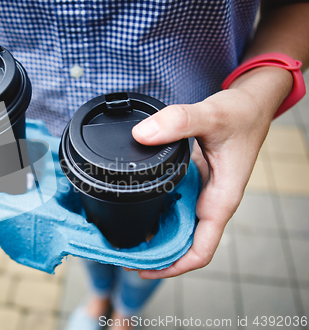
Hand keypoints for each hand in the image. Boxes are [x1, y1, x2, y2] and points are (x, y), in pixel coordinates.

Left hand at [131, 66, 291, 278]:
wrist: (251, 104)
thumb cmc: (241, 115)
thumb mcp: (211, 115)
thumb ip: (178, 122)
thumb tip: (141, 135)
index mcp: (220, 200)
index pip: (201, 250)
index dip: (174, 266)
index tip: (144, 268)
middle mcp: (211, 202)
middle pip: (183, 245)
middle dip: (156, 255)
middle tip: (121, 253)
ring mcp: (202, 193)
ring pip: (177, 227)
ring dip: (154, 235)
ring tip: (122, 237)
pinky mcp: (194, 182)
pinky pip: (174, 205)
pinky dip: (156, 211)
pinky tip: (134, 207)